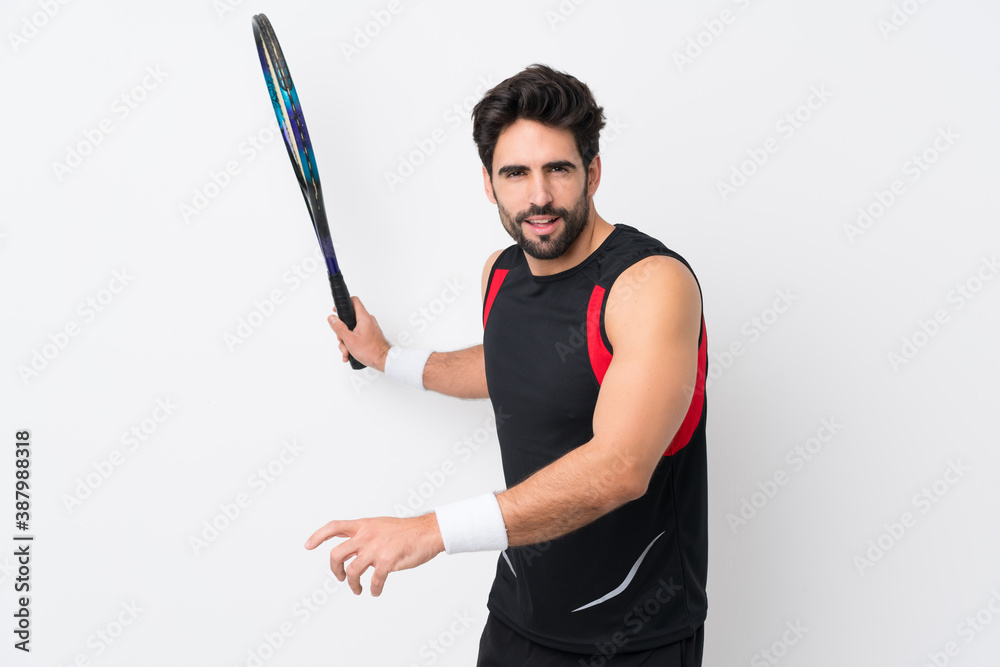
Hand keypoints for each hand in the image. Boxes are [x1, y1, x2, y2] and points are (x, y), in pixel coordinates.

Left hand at [304, 513, 444, 596]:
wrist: (427, 532)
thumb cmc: (406, 531)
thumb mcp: (380, 525)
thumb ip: (365, 534)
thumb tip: (353, 545)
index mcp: (364, 525)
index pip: (334, 527)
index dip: (318, 536)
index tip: (308, 545)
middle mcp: (366, 535)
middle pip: (336, 554)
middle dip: (334, 570)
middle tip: (340, 576)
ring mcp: (376, 548)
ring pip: (352, 571)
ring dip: (352, 585)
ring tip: (358, 589)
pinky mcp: (387, 561)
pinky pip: (374, 581)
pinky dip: (374, 589)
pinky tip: (375, 591)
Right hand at [328, 297, 390, 370]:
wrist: (384, 361)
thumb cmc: (371, 351)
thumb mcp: (349, 340)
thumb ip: (339, 328)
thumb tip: (332, 318)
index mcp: (364, 318)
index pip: (354, 301)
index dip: (344, 304)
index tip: (337, 310)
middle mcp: (368, 321)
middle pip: (350, 319)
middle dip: (342, 331)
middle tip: (342, 340)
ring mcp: (369, 328)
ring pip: (352, 330)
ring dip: (346, 341)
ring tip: (347, 351)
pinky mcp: (370, 335)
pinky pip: (357, 336)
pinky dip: (352, 344)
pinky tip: (350, 353)